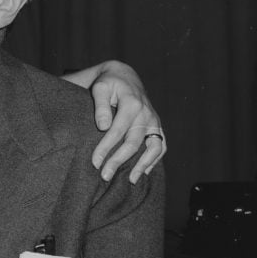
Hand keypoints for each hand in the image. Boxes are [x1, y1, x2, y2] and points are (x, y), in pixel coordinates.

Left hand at [62, 60, 165, 183]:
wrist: (126, 77)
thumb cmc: (110, 83)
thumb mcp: (101, 87)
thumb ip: (101, 106)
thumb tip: (103, 127)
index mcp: (132, 103)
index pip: (117, 131)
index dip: (105, 148)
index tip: (95, 162)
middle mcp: (146, 113)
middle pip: (134, 143)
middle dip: (119, 161)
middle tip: (105, 176)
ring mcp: (154, 120)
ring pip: (154, 147)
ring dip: (143, 165)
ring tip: (130, 180)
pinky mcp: (157, 125)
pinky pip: (162, 145)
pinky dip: (155, 160)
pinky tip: (144, 172)